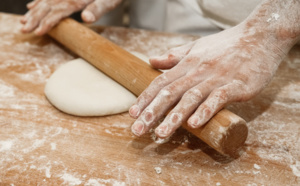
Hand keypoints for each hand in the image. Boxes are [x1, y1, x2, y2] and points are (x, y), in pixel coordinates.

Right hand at [20, 0, 121, 34]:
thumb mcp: (108, 2)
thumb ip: (97, 9)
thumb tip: (86, 18)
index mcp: (76, 0)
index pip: (57, 12)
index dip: (46, 23)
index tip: (37, 32)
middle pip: (46, 7)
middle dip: (34, 18)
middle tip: (22, 29)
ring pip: (44, 1)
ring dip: (33, 11)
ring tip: (23, 20)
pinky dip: (38, 1)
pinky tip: (32, 5)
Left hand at [129, 23, 287, 138]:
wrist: (260, 36)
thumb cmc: (227, 44)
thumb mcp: (197, 46)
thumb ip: (174, 56)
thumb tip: (152, 60)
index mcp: (188, 63)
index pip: (161, 82)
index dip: (145, 98)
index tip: (132, 114)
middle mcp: (198, 71)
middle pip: (171, 93)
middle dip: (152, 112)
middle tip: (137, 130)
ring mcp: (217, 78)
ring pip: (191, 98)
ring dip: (175, 117)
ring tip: (161, 133)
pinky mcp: (236, 85)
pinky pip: (218, 99)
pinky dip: (206, 111)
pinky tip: (195, 124)